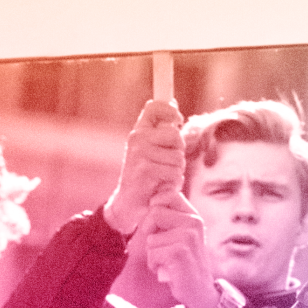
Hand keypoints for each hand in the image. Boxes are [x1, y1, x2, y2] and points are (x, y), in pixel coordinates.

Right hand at [105, 100, 183, 234]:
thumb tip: (173, 103)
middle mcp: (138, 138)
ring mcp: (140, 153)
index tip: (177, 120)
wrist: (129, 204)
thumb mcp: (153, 149)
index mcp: (140, 130)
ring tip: (163, 176)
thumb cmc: (147, 176)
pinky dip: (174, 183)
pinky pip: (174, 173)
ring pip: (178, 157)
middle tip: (167, 163)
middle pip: (175, 134)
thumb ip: (162, 130)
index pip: (155, 106)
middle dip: (178, 152)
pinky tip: (161, 186)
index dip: (170, 110)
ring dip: (177, 171)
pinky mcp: (145, 170)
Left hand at [143, 190, 219, 307]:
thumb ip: (165, 219)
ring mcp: (188, 236)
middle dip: (150, 234)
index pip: (167, 195)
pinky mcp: (180, 252)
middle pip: (154, 213)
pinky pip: (152, 253)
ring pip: (150, 238)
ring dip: (153, 253)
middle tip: (165, 249)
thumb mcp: (176, 236)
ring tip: (168, 261)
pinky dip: (155, 265)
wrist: (199, 290)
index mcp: (192, 216)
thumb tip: (148, 205)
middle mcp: (194, 222)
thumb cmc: (182, 263)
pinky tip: (168, 270)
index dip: (155, 208)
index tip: (160, 228)